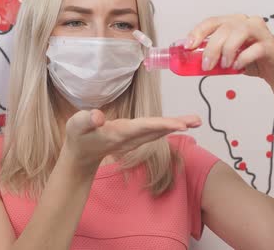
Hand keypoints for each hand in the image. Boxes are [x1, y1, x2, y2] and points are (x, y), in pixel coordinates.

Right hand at [62, 109, 201, 171]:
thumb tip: (98, 115)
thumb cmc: (78, 137)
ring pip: (157, 132)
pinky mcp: (134, 138)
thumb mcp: (76, 126)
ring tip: (196, 120)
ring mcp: (133, 139)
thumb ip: (86, 120)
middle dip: (176, 125)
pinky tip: (180, 123)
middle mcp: (129, 137)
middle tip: (197, 120)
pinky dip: (167, 126)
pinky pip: (154, 132)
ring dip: (176, 125)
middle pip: (156, 130)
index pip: (143, 127)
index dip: (161, 124)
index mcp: (118, 133)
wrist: (81, 156)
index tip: (179, 124)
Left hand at [187, 14, 273, 94]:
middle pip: (224, 28)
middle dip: (211, 48)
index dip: (198, 32)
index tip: (189, 46)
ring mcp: (261, 32)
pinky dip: (242, 59)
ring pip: (238, 33)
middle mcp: (247, 23)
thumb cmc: (253, 62)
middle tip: (206, 65)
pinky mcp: (271, 45)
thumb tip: (191, 61)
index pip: (212, 21)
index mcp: (235, 22)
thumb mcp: (227, 59)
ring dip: (226, 51)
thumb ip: (213, 56)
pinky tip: (238, 67)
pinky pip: (254, 49)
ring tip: (224, 65)